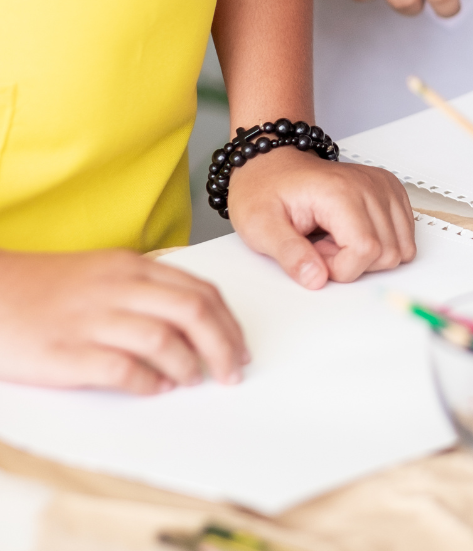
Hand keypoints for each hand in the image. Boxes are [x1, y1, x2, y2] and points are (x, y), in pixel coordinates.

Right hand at [0, 251, 247, 394]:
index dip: (230, 325)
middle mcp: (117, 288)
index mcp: (132, 268)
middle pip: (193, 313)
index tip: (241, 349)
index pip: (201, 292)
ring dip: (188, 365)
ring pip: (163, 339)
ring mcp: (91, 319)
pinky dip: (146, 382)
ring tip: (191, 380)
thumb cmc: (47, 290)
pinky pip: (121, 369)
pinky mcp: (66, 351)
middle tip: (231, 374)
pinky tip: (154, 389)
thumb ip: (149, 291)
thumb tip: (197, 324)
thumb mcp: (105, 274)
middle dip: (223, 348)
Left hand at [227, 146, 416, 287]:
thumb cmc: (265, 190)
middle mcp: (370, 186)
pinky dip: (381, 244)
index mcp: (340, 192)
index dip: (340, 267)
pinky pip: (405, 238)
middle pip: (388, 254)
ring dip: (368, 255)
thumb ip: (289, 255)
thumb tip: (317, 279)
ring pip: (401, 249)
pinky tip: (351, 232)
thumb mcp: (259, 226)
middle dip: (353, 263)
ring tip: (335, 237)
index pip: (366, 250)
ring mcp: (384, 188)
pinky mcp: (391, 193)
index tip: (314, 254)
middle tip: (321, 244)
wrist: (272, 166)